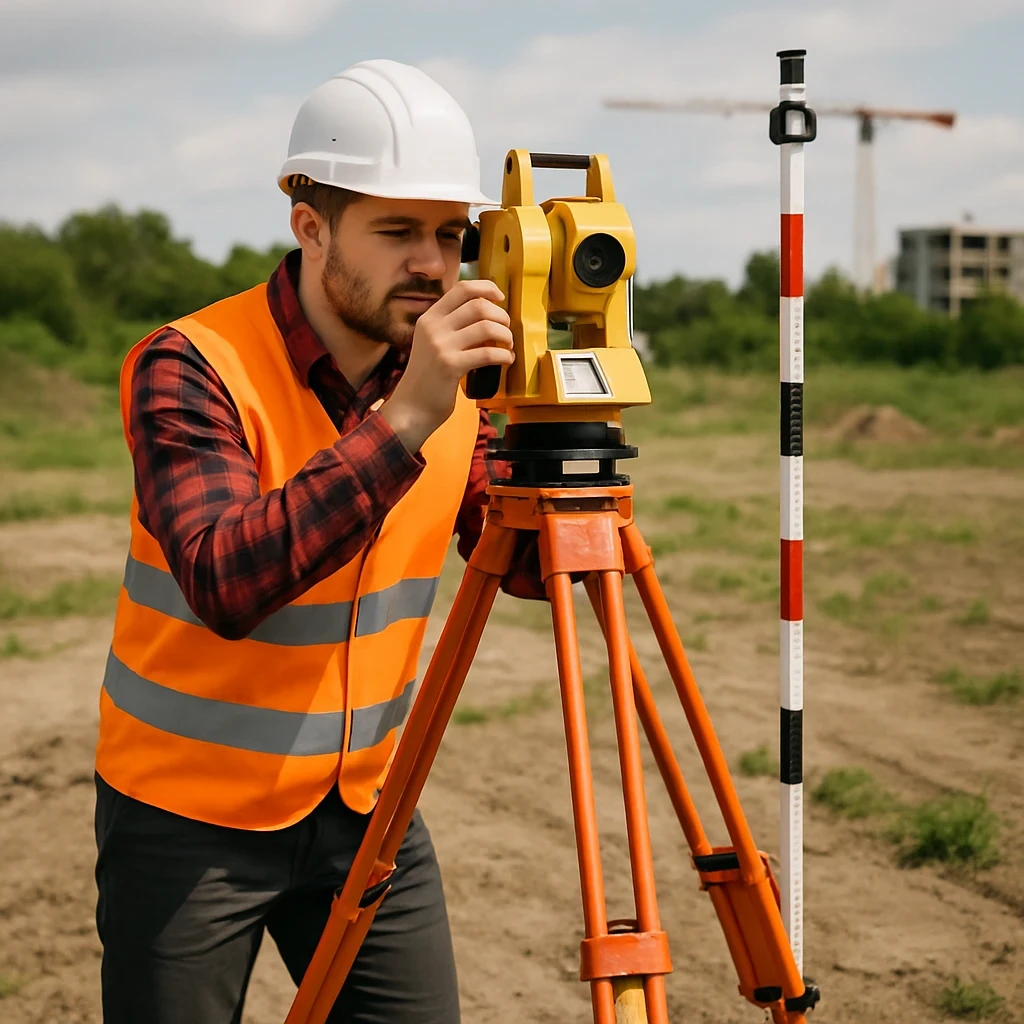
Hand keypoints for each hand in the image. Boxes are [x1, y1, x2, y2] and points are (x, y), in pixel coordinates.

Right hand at [380, 280, 513, 452]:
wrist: (411, 408)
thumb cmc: (428, 377)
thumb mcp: (433, 343)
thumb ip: (451, 326)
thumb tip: (487, 313)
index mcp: (430, 318)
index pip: (462, 288)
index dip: (486, 288)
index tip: (500, 297)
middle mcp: (433, 327)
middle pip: (478, 305)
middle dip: (501, 315)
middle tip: (506, 330)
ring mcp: (441, 346)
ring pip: (486, 327)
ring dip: (505, 335)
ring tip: (508, 345)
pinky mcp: (450, 366)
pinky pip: (487, 353)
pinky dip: (504, 356)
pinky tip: (506, 360)